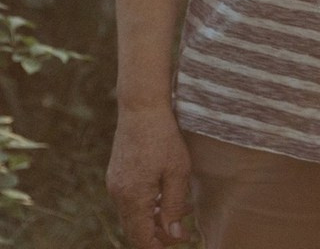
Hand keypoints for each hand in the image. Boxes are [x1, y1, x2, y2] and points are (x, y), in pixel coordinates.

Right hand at [106, 106, 192, 248]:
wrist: (141, 108)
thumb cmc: (163, 137)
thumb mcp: (177, 171)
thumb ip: (174, 205)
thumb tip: (174, 235)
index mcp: (132, 198)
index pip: (141, 238)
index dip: (159, 246)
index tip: (180, 242)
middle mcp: (118, 195)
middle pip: (135, 229)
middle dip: (157, 234)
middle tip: (181, 231)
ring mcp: (115, 184)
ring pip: (132, 214)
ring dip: (153, 219)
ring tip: (180, 211)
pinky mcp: (117, 174)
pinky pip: (129, 200)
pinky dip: (146, 204)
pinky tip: (164, 196)